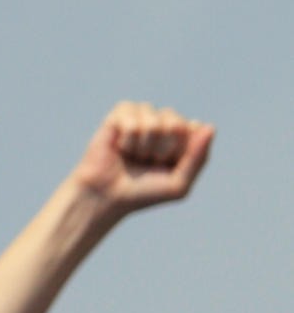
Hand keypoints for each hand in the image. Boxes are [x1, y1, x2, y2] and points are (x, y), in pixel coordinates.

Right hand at [72, 100, 212, 216]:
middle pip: (177, 124)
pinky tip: (118, 147)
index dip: (179, 152)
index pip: (193, 130)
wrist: (104, 199)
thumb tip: (208, 126)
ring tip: (131, 157)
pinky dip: (127, 138)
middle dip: (161, 150)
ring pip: (155, 121)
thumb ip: (199, 158)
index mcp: (180, 137)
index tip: (164, 168)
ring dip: (143, 146)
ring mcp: (143, 116)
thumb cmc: (140, 195)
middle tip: (145, 163)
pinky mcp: (121, 114)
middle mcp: (163, 123)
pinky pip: (134, 118)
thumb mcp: (178, 186)